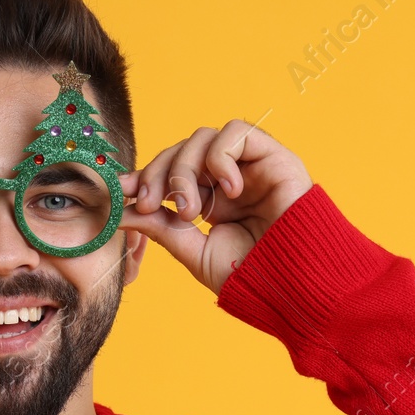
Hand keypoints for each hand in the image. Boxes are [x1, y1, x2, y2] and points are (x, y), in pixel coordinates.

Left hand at [117, 121, 312, 295]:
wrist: (294, 283)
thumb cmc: (252, 274)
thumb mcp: (194, 251)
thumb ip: (161, 228)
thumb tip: (121, 212)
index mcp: (210, 199)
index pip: (170, 172)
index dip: (145, 176)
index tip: (123, 190)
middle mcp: (227, 178)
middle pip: (180, 150)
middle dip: (159, 175)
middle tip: (155, 205)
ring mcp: (249, 165)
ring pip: (202, 137)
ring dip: (186, 170)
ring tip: (195, 211)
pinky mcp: (273, 155)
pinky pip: (236, 132)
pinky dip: (221, 157)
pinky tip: (228, 192)